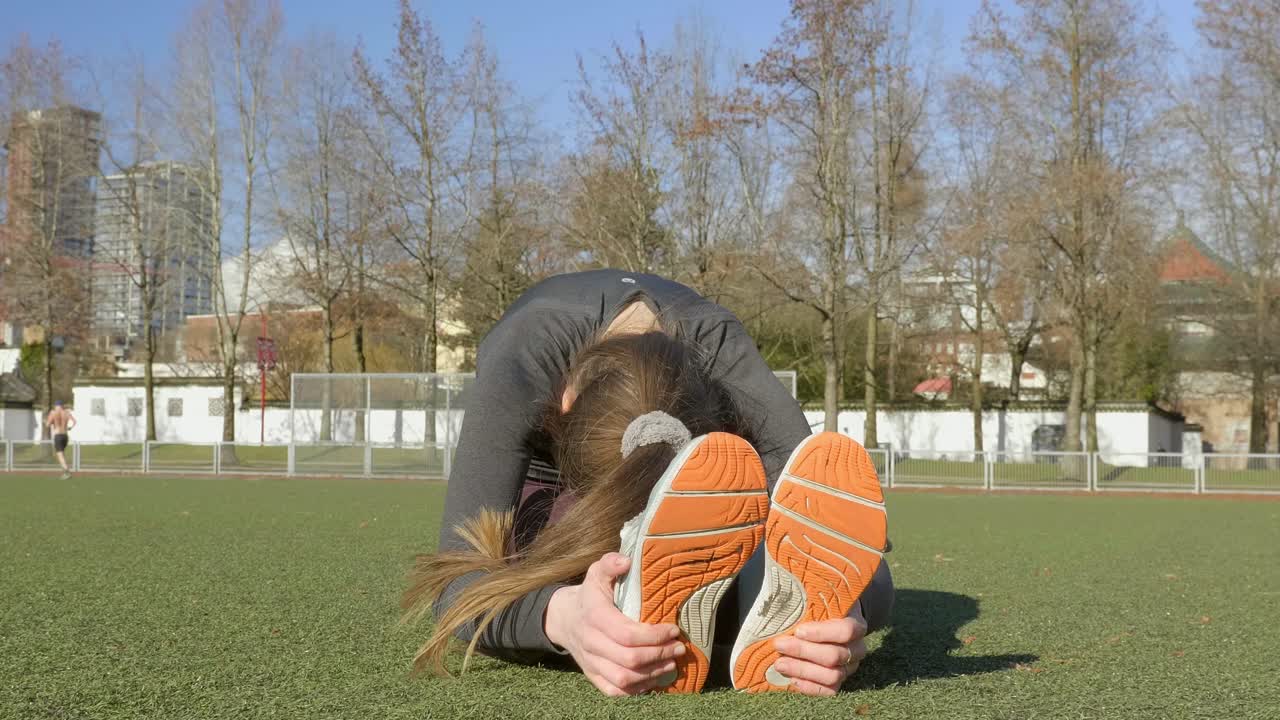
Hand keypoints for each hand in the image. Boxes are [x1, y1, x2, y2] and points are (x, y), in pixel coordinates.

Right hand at [545, 552, 686, 695]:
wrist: (565, 618)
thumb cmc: (589, 594)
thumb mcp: (596, 573)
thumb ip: (610, 563)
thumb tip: (627, 561)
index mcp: (595, 616)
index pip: (627, 634)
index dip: (654, 636)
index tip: (673, 629)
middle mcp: (591, 643)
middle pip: (629, 659)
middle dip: (659, 654)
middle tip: (678, 647)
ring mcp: (591, 662)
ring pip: (624, 678)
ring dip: (652, 673)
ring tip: (671, 662)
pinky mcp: (592, 675)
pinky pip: (615, 690)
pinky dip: (637, 689)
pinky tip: (654, 677)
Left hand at [772, 600, 868, 695]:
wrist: (834, 621)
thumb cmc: (823, 607)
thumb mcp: (821, 596)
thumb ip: (808, 596)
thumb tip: (783, 589)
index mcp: (856, 624)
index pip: (846, 631)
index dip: (822, 633)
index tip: (798, 630)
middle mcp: (857, 648)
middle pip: (834, 656)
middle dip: (803, 652)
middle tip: (778, 645)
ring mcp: (850, 667)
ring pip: (832, 676)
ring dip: (803, 670)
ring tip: (779, 664)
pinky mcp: (840, 681)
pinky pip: (829, 690)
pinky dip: (810, 687)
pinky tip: (792, 679)